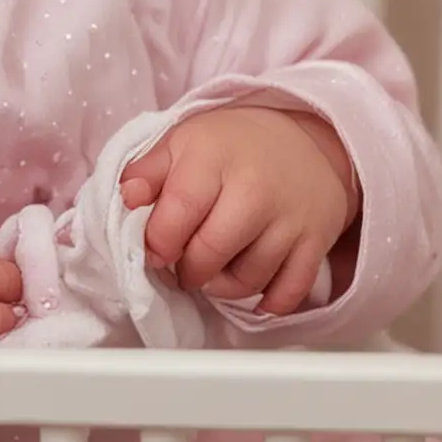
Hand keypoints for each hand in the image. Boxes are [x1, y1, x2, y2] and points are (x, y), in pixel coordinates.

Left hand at [118, 107, 359, 316]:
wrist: (306, 138)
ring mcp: (289, 219)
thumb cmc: (233, 144)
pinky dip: (268, 302)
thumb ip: (147, 171)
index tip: (155, 249)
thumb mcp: (183, 141)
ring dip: (223, 287)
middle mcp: (254, 190)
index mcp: (213, 160)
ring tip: (214, 270)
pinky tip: (252, 289)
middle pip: (210, 255)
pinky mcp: (316, 242)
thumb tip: (126, 200)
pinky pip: (289, 293)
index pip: (176, 216)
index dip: (157, 243)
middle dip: (188, 270)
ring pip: (248, 281)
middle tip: (183, 265)